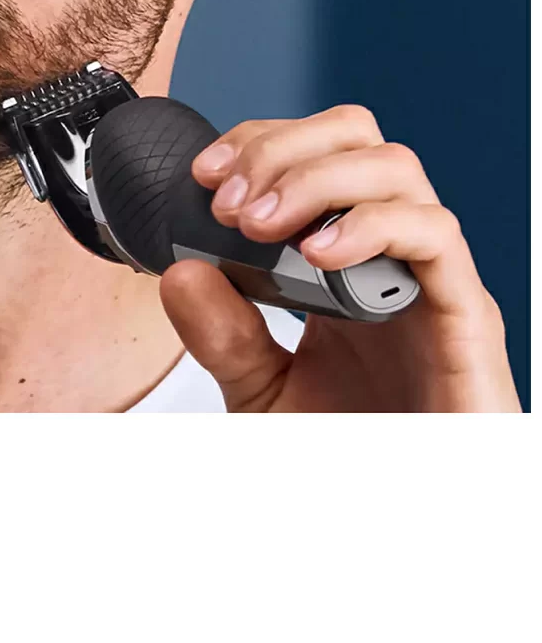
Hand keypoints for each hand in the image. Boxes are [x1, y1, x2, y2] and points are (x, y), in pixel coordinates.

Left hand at [158, 104, 520, 411]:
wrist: (402, 512)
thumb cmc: (348, 447)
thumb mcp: (261, 390)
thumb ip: (222, 335)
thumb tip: (183, 271)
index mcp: (343, 256)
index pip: (313, 152)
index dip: (258, 143)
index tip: (206, 175)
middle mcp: (389, 253)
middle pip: (355, 137)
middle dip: (282, 147)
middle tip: (231, 200)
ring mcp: (429, 278)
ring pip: (393, 169)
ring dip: (315, 179)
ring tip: (261, 225)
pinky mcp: (465, 315)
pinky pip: (434, 235)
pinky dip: (370, 226)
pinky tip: (318, 255)